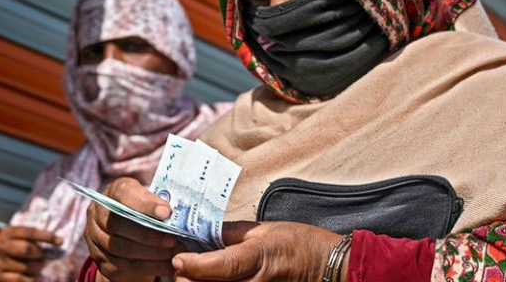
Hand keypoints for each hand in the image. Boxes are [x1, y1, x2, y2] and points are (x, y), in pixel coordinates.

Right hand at [0, 226, 62, 281]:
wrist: (2, 267)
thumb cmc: (20, 251)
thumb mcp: (26, 240)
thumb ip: (38, 240)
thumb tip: (60, 241)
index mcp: (8, 232)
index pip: (30, 232)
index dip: (47, 236)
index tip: (61, 242)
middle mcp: (0, 246)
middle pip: (26, 249)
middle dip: (39, 254)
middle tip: (44, 257)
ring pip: (25, 266)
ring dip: (36, 268)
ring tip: (36, 267)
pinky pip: (20, 279)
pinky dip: (30, 279)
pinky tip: (32, 276)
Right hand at [85, 177, 181, 280]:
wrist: (132, 233)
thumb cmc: (148, 212)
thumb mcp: (153, 200)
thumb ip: (160, 202)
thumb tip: (182, 211)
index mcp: (114, 191)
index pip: (124, 193)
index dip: (145, 203)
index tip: (167, 212)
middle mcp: (98, 212)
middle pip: (118, 224)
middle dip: (149, 235)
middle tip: (173, 241)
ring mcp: (95, 238)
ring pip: (120, 249)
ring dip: (150, 254)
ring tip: (173, 255)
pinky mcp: (100, 260)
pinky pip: (122, 267)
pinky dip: (148, 268)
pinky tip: (167, 266)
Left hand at [173, 221, 346, 281]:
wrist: (328, 267)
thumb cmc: (300, 244)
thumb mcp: (265, 229)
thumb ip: (231, 232)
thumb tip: (202, 232)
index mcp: (260, 256)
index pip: (221, 266)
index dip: (194, 265)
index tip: (177, 259)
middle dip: (188, 281)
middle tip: (180, 270)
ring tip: (192, 277)